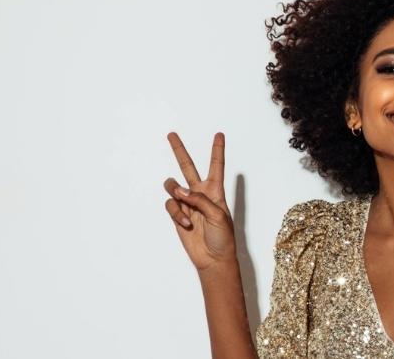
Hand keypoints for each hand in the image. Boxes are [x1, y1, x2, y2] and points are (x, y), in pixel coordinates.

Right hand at [163, 132, 236, 272]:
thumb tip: (180, 191)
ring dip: (175, 192)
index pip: (216, 166)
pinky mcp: (177, 214)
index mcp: (215, 191)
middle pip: (187, 166)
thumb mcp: (219, 215)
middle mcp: (200, 193)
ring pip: (172, 186)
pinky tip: (186, 223)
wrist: (213, 258)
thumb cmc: (223, 238)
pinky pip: (171, 205)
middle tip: (171, 134)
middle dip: (179, 150)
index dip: (217, 150)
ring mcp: (187, 203)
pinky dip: (176, 213)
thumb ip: (199, 200)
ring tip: (183, 202)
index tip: (219, 135)